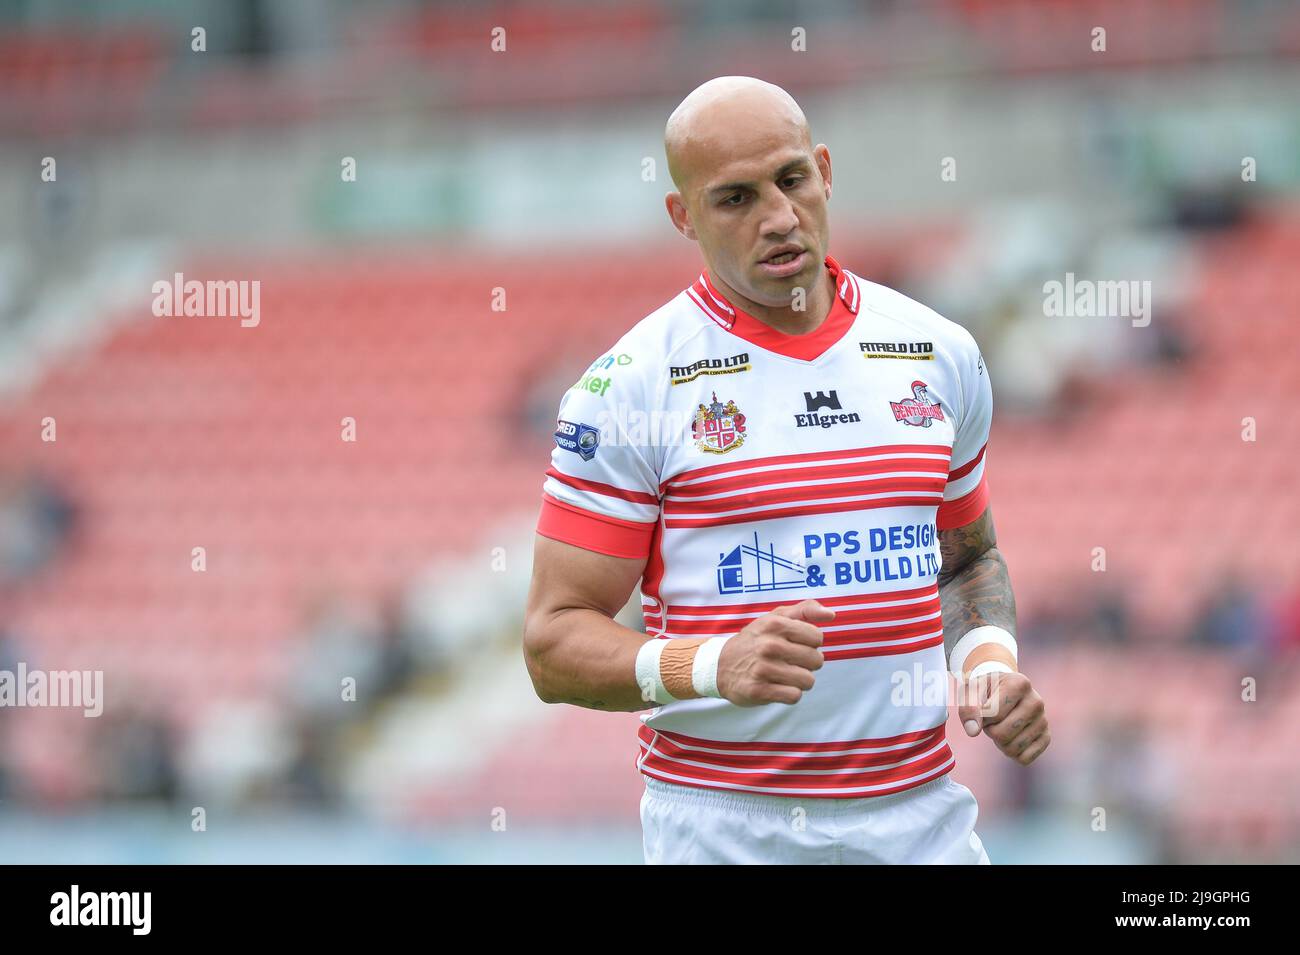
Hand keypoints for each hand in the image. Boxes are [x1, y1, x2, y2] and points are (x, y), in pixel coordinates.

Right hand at [716, 599, 830, 705]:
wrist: (719, 665)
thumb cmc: (755, 640)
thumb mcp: (775, 618)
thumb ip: (805, 610)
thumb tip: (831, 615)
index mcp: (775, 624)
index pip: (817, 637)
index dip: (811, 643)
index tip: (796, 644)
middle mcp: (769, 646)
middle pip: (816, 660)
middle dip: (807, 663)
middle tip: (790, 661)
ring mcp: (763, 669)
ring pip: (808, 681)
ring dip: (800, 680)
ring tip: (785, 675)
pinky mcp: (759, 691)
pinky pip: (794, 696)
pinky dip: (790, 693)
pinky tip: (778, 686)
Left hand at [957, 670, 1050, 764]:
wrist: (1000, 688)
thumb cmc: (984, 689)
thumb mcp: (971, 691)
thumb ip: (968, 708)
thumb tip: (973, 731)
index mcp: (1019, 684)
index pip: (993, 715)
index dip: (982, 716)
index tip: (984, 705)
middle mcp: (1036, 701)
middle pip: (1002, 734)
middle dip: (990, 730)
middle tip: (991, 719)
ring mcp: (1043, 720)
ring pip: (1013, 748)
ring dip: (999, 742)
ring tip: (1001, 725)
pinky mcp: (1046, 736)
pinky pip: (1025, 758)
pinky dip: (1012, 754)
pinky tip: (1010, 738)